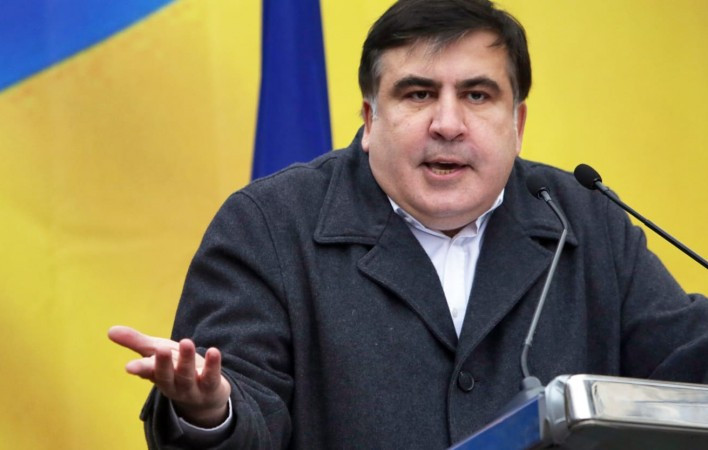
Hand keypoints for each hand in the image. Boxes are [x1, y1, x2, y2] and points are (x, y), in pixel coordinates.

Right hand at [108, 325, 230, 427]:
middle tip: (160, 349)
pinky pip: (212, 377)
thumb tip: (110, 330)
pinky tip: (213, 352)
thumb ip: (136, 342)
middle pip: (167, 376)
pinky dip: (213, 366)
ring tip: (187, 342)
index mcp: (158, 375)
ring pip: (188, 376)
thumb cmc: (177, 368)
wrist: (206, 394)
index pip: (148, 372)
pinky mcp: (211, 386)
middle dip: (163, 364)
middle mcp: (174, 384)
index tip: (130, 367)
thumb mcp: (157, 352)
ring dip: (186, 360)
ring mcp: (192, 387)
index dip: (140, 368)